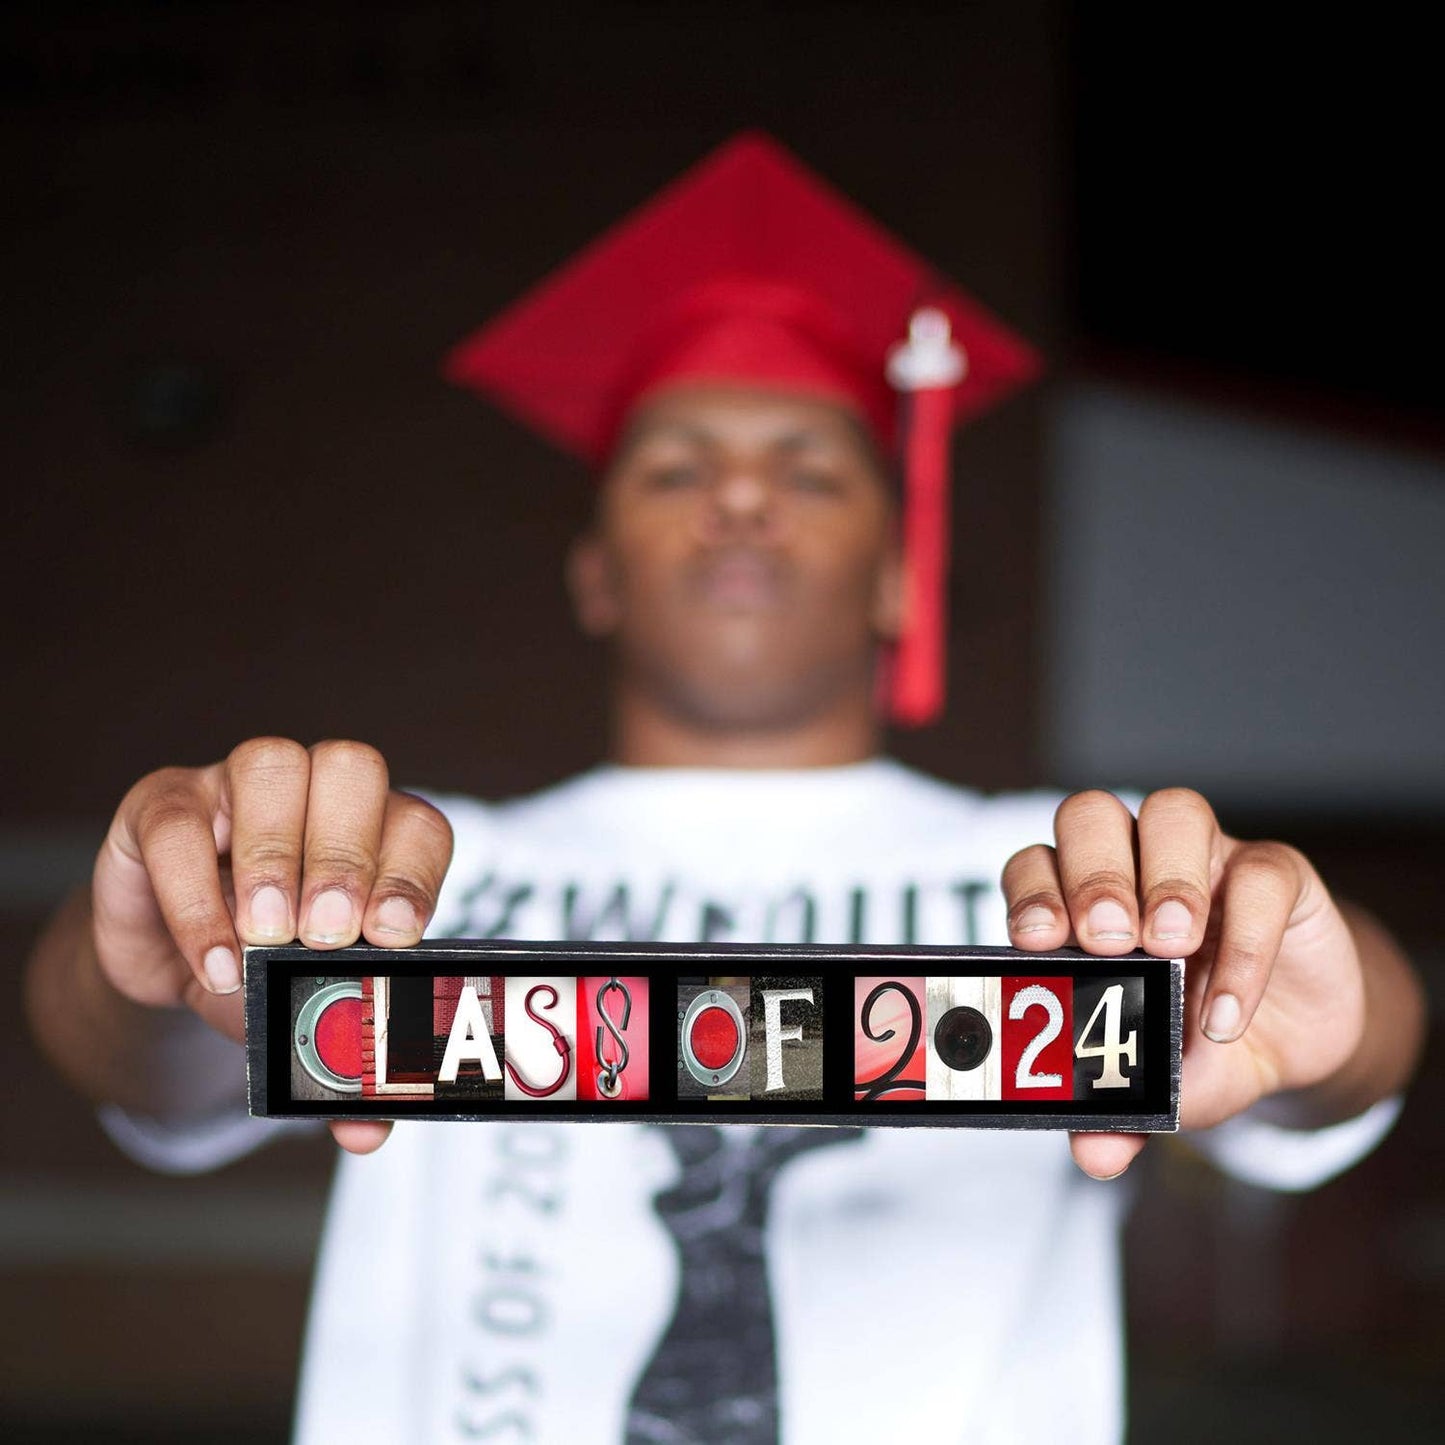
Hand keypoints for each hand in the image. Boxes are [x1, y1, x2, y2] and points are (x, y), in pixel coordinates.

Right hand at [94, 737, 453, 1152]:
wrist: (173, 960)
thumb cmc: (267, 971)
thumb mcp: (308, 1014)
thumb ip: (344, 1067)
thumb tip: (366, 1129)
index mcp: (380, 835)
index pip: (418, 825)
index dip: (413, 872)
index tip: (392, 935)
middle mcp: (321, 795)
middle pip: (353, 772)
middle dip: (345, 856)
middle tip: (326, 934)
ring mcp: (242, 787)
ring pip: (274, 766)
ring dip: (276, 855)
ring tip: (268, 936)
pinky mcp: (167, 804)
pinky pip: (180, 823)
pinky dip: (195, 896)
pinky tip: (213, 960)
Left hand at [1001, 788, 1372, 1179]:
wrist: (1292, 1042)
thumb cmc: (1193, 1044)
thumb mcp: (1155, 1084)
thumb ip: (1117, 1114)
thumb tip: (1094, 1155)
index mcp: (1077, 902)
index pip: (1034, 865)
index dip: (1030, 892)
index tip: (1035, 942)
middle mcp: (1132, 864)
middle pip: (1091, 816)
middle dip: (1090, 873)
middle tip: (1105, 940)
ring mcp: (1203, 859)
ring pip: (1172, 812)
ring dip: (1164, 877)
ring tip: (1168, 947)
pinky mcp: (1274, 873)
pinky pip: (1260, 875)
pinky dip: (1244, 943)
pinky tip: (1228, 1010)